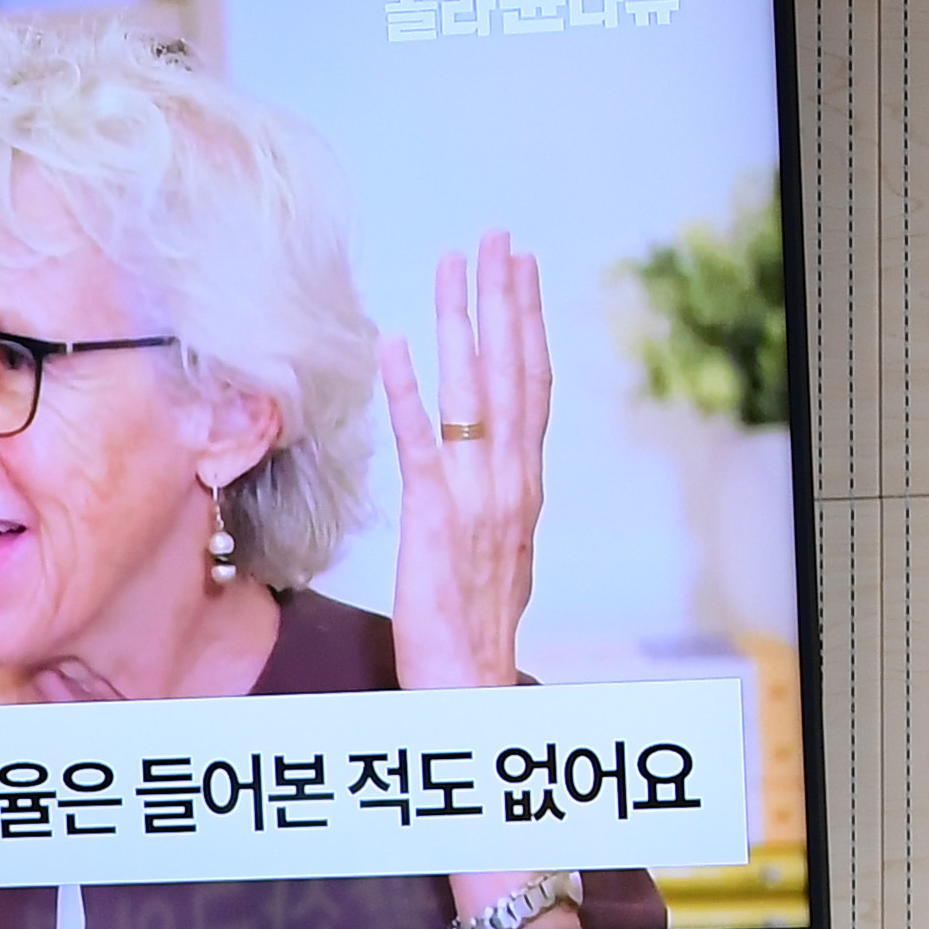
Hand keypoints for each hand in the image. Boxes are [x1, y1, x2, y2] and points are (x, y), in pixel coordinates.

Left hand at [376, 237, 551, 694]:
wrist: (472, 690)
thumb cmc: (474, 631)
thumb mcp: (492, 554)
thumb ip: (488, 504)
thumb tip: (481, 469)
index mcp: (523, 486)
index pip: (531, 386)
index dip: (527, 322)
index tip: (520, 267)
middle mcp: (510, 484)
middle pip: (512, 373)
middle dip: (504, 300)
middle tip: (495, 238)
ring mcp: (476, 502)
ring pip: (474, 395)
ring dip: (462, 325)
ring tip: (453, 266)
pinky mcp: (435, 525)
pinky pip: (422, 448)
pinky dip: (410, 395)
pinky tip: (397, 346)